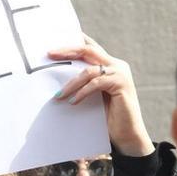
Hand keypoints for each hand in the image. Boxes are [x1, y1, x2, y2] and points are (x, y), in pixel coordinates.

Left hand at [50, 35, 154, 156]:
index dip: (74, 41)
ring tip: (58, 95)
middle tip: (49, 54)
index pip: (90, 46)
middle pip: (88, 50)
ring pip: (89, 70)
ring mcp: (120, 73)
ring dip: (71, 83)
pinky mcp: (121, 83)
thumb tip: (56, 76)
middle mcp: (116, 65)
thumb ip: (83, 82)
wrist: (127, 134)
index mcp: (109, 64)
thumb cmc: (107, 116)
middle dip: (67, 50)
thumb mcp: (92, 95)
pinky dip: (82, 92)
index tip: (56, 42)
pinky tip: (72, 102)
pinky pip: (96, 83)